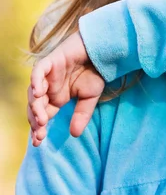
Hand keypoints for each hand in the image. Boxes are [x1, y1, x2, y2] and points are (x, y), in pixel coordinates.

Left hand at [28, 31, 104, 146]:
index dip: (38, 129)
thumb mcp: (90, 98)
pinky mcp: (50, 61)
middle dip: (35, 120)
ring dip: (35, 106)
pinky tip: (39, 92)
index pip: (42, 115)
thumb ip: (81, 115)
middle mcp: (49, 87)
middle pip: (34, 106)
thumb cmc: (96, 72)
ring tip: (41, 119)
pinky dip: (36, 81)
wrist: (102, 52)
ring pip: (34, 91)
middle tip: (40, 134)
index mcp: (56, 97)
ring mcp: (48, 75)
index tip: (38, 142)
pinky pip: (38, 72)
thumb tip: (75, 135)